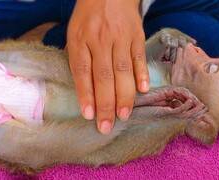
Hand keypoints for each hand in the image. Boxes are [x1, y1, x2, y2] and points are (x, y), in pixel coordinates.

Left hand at [67, 0, 149, 133]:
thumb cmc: (88, 17)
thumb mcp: (75, 34)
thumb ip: (79, 59)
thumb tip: (86, 90)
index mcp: (80, 39)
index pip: (82, 72)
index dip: (86, 95)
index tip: (89, 115)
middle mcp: (100, 40)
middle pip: (103, 76)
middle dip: (105, 104)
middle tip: (106, 126)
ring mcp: (120, 37)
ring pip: (123, 70)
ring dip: (124, 95)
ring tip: (124, 115)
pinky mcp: (136, 35)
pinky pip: (140, 57)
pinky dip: (142, 73)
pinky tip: (143, 90)